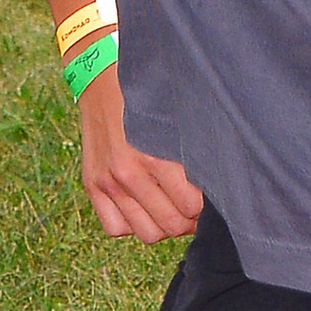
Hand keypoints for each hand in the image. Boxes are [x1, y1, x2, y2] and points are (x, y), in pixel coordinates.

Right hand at [77, 66, 199, 240]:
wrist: (100, 78)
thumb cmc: (148, 97)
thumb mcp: (177, 119)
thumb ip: (195, 152)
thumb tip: (218, 185)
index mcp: (154, 156)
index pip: (191, 207)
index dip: (205, 207)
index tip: (209, 198)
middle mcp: (128, 173)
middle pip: (171, 225)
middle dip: (189, 220)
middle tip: (193, 207)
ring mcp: (107, 182)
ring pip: (147, 233)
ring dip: (164, 226)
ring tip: (170, 209)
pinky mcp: (92, 185)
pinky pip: (115, 228)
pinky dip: (131, 224)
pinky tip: (142, 207)